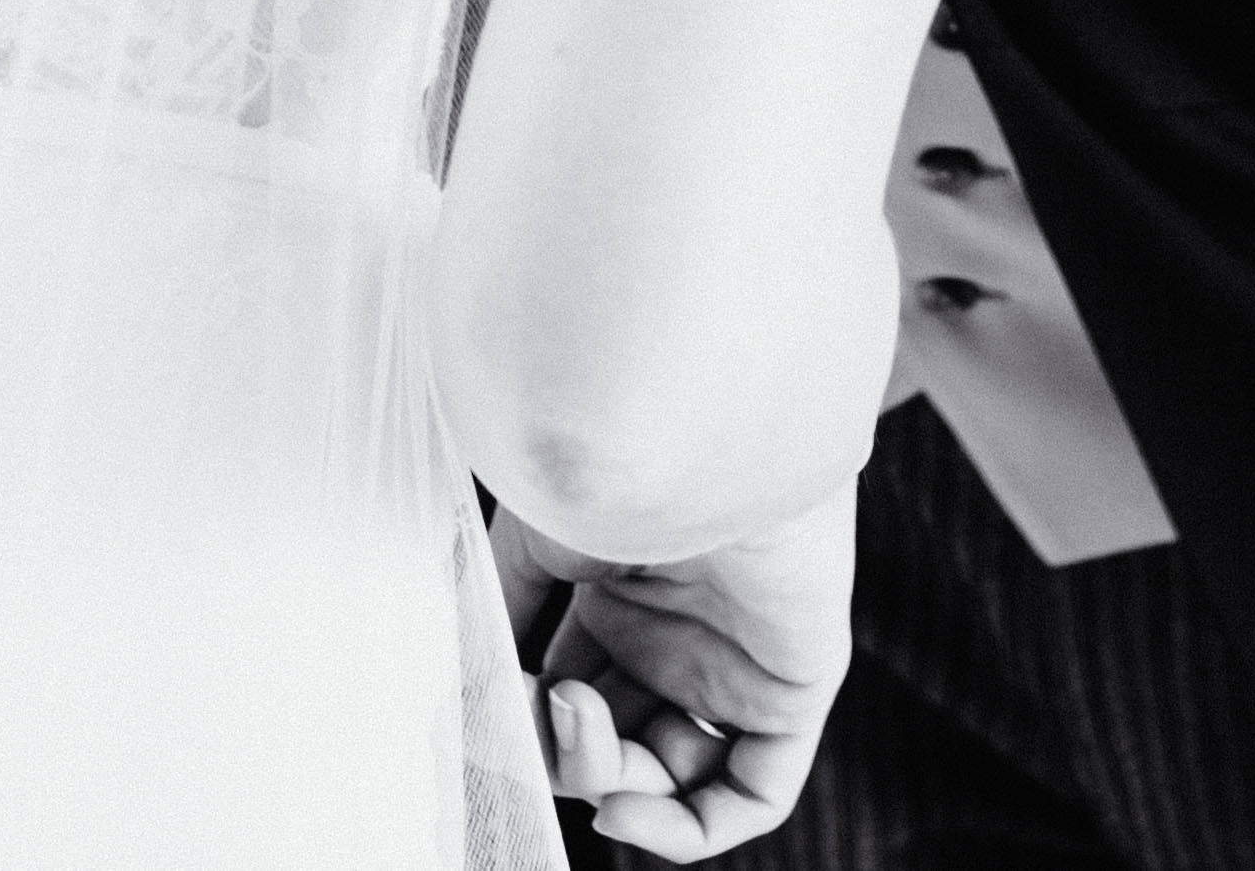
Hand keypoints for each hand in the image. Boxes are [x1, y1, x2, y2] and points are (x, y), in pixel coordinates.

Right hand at [495, 495, 851, 859]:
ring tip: (577, 723)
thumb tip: (461, 696)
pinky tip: (622, 808)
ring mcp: (734, 666)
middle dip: (560, 748)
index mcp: (620, 593)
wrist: (693, 426)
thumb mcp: (530, 540)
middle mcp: (680, 634)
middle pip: (615, 741)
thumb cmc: (612, 464)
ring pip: (671, 775)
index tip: (478, 718)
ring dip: (607, 780)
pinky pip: (754, 791)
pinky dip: (687, 827)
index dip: (525, 724)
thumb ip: (498, 617)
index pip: (571, 695)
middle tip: (539, 707)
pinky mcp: (792, 688)